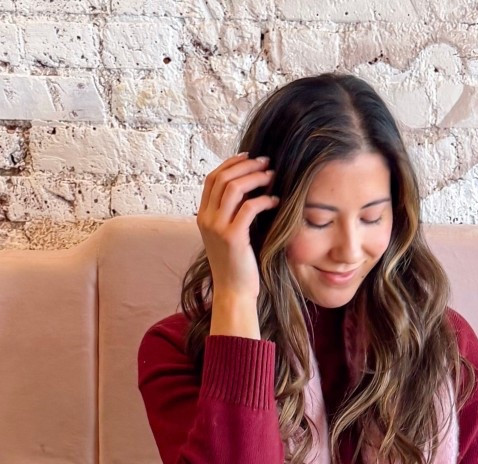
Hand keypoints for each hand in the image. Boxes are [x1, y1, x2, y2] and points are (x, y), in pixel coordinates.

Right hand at [197, 152, 278, 306]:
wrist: (233, 292)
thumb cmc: (236, 265)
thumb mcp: (227, 235)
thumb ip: (230, 212)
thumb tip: (248, 187)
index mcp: (202, 216)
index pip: (212, 178)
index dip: (230, 163)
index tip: (249, 157)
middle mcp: (206, 219)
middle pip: (223, 178)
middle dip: (246, 165)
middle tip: (265, 161)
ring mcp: (217, 228)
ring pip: (234, 188)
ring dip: (255, 177)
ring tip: (272, 176)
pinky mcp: (233, 237)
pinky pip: (249, 207)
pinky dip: (264, 200)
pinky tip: (275, 200)